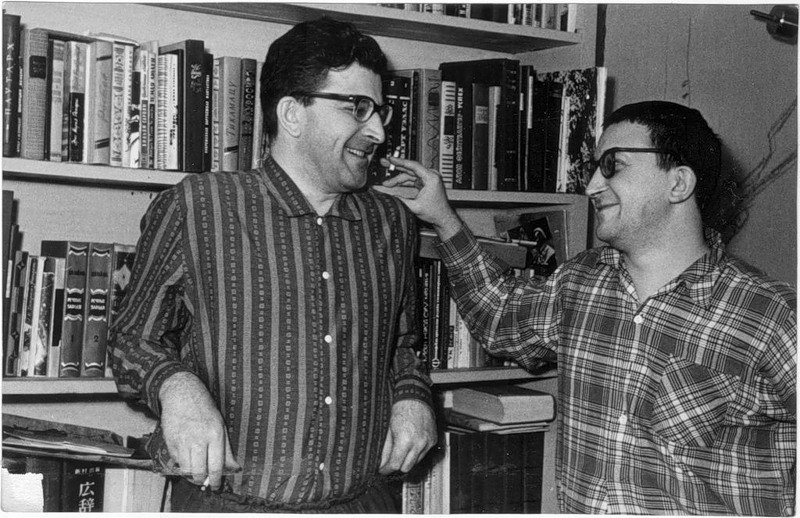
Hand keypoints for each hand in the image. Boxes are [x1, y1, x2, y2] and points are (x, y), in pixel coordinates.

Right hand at [159, 371, 240, 489]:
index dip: (216, 480)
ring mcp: (182, 440)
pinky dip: (181, 464)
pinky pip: (176, 461)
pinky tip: (186, 459)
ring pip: (186, 469)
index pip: (216, 466)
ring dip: (191, 475)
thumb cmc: (204, 408)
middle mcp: (198, 438)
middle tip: (204, 481)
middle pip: (198, 472)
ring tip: (195, 472)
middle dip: (201, 481)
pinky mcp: (170, 441)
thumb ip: (226, 448)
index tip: (215, 486)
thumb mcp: (221, 425)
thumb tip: (234, 467)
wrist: (182, 393)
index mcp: (215, 434)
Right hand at [379, 156, 462, 240]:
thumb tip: (389, 196)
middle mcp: (431, 176)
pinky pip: (412, 179)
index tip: (391, 159)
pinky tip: (394, 184)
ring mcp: (428, 179)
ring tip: (386, 182)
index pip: (413, 166)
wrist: (443, 217)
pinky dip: (403, 182)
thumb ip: (401, 200)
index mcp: (431, 178)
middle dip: (396, 167)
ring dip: (398, 178)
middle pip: (410, 168)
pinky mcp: (425, 183)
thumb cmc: (435, 212)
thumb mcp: (415, 207)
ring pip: (409, 175)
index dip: (400, 162)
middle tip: (385, 163)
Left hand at [379, 399, 436, 473]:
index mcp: (405, 441)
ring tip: (401, 452)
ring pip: (416, 462)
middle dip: (397, 466)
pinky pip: (423, 453)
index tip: (382, 470)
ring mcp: (428, 443)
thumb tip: (381, 463)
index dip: (387, 469)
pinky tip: (411, 445)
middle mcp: (419, 444)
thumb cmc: (401, 410)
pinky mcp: (433, 440)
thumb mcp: (389, 430)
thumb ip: (386, 449)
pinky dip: (416, 453)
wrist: (416, 397)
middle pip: (406, 468)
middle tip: (390, 463)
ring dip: (407, 460)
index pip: (395, 465)